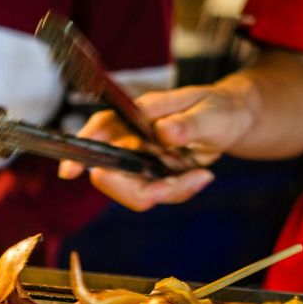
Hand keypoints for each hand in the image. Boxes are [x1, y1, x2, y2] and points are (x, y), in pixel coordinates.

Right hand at [58, 85, 255, 210]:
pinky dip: (178, 191)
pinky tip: (200, 176)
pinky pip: (154, 195)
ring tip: (201, 175)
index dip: (80, 151)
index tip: (70, 172)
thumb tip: (163, 132)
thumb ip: (188, 122)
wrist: (232, 121)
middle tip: (178, 184)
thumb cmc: (218, 107)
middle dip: (140, 189)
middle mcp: (128, 141)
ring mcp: (137, 161)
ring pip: (133, 191)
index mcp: (133, 116)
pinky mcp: (149, 177)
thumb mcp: (211, 111)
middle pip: (109, 175)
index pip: (98, 131)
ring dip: (168, 191)